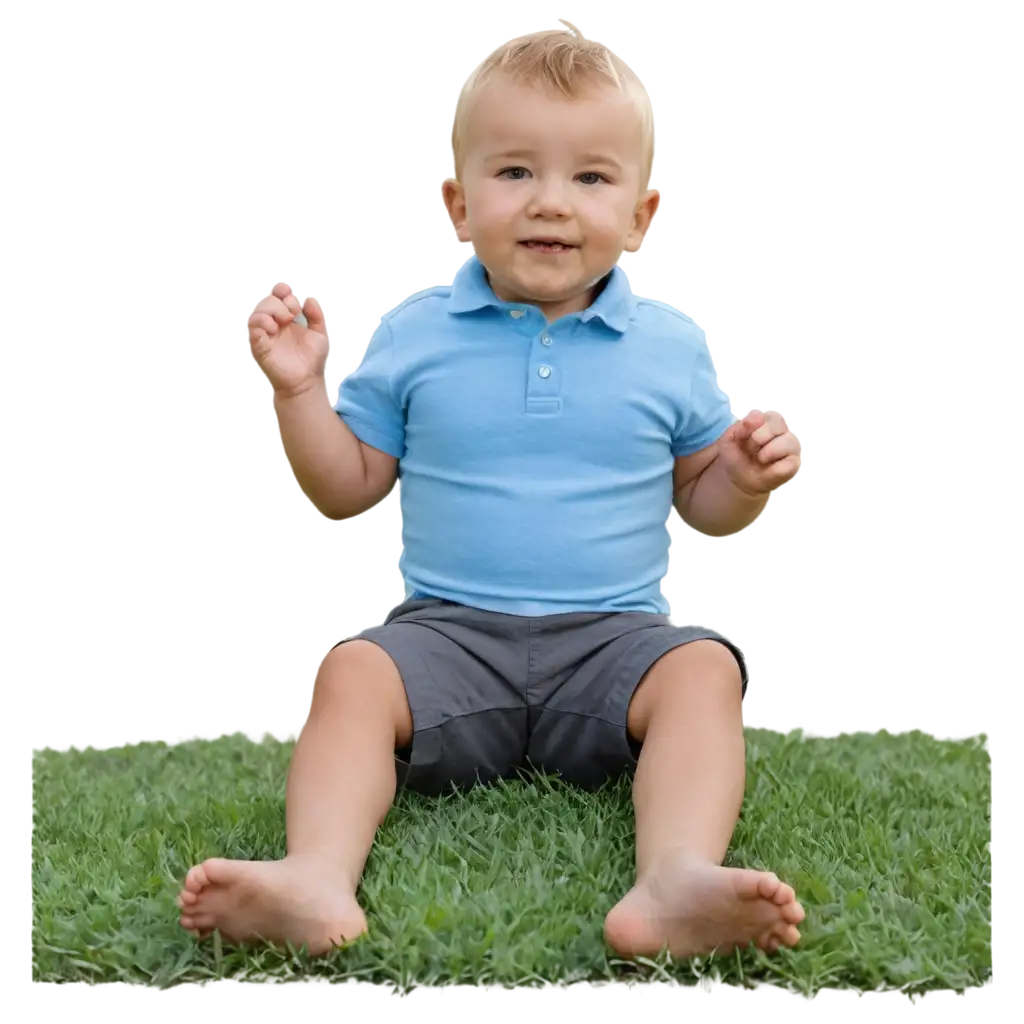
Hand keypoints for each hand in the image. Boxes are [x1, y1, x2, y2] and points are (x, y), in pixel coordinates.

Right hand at [239, 280, 327, 396]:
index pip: (274, 294)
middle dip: (278, 301)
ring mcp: (262, 334)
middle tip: (292, 314)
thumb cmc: (308, 359)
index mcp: (283, 317)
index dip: (279, 288)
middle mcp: (270, 323)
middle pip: (263, 299)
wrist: (305, 382)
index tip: (289, 291)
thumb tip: (310, 299)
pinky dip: (260, 323)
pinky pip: (250, 329)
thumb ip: (316, 316)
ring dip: (268, 310)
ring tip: (284, 320)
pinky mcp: (257, 346)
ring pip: (253, 311)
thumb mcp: (318, 335)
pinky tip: (273, 328)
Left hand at [717, 410, 804, 496]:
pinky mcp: (796, 465)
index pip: (770, 412)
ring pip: (789, 441)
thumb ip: (741, 425)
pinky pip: (790, 463)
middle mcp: (785, 430)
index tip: (740, 436)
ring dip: (768, 452)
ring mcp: (793, 447)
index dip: (752, 425)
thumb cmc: (737, 454)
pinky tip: (767, 470)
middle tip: (750, 449)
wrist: (738, 479)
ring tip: (759, 459)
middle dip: (758, 437)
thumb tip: (758, 415)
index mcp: (769, 419)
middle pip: (780, 423)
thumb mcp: (729, 438)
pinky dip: (774, 469)